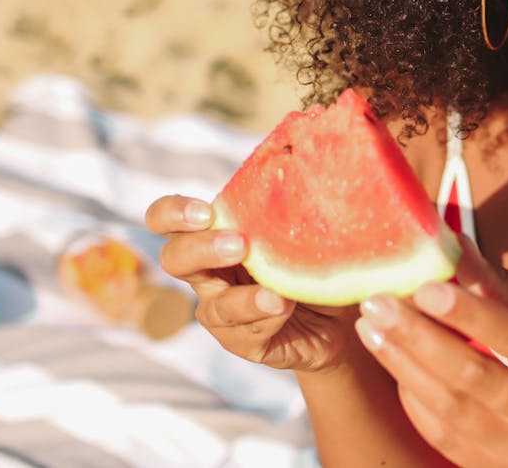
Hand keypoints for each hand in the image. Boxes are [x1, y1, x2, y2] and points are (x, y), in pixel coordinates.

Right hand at [145, 195, 355, 372]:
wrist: (341, 312)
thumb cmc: (313, 257)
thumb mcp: (302, 227)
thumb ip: (288, 204)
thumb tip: (305, 165)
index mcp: (212, 234)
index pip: (167, 218)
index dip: (173, 213)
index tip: (206, 211)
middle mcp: (208, 273)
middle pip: (174, 259)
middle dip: (202, 248)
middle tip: (239, 244)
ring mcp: (221, 311)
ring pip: (213, 307)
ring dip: (242, 299)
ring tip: (274, 293)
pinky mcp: (243, 342)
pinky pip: (245, 333)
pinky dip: (267, 318)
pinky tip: (285, 307)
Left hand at [353, 236, 507, 466]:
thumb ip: (498, 289)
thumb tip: (454, 244)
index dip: (469, 313)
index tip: (425, 286)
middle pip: (473, 376)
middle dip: (419, 337)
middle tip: (377, 303)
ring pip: (449, 407)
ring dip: (403, 364)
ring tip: (371, 327)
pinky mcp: (486, 466)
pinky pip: (439, 433)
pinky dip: (411, 396)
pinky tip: (392, 361)